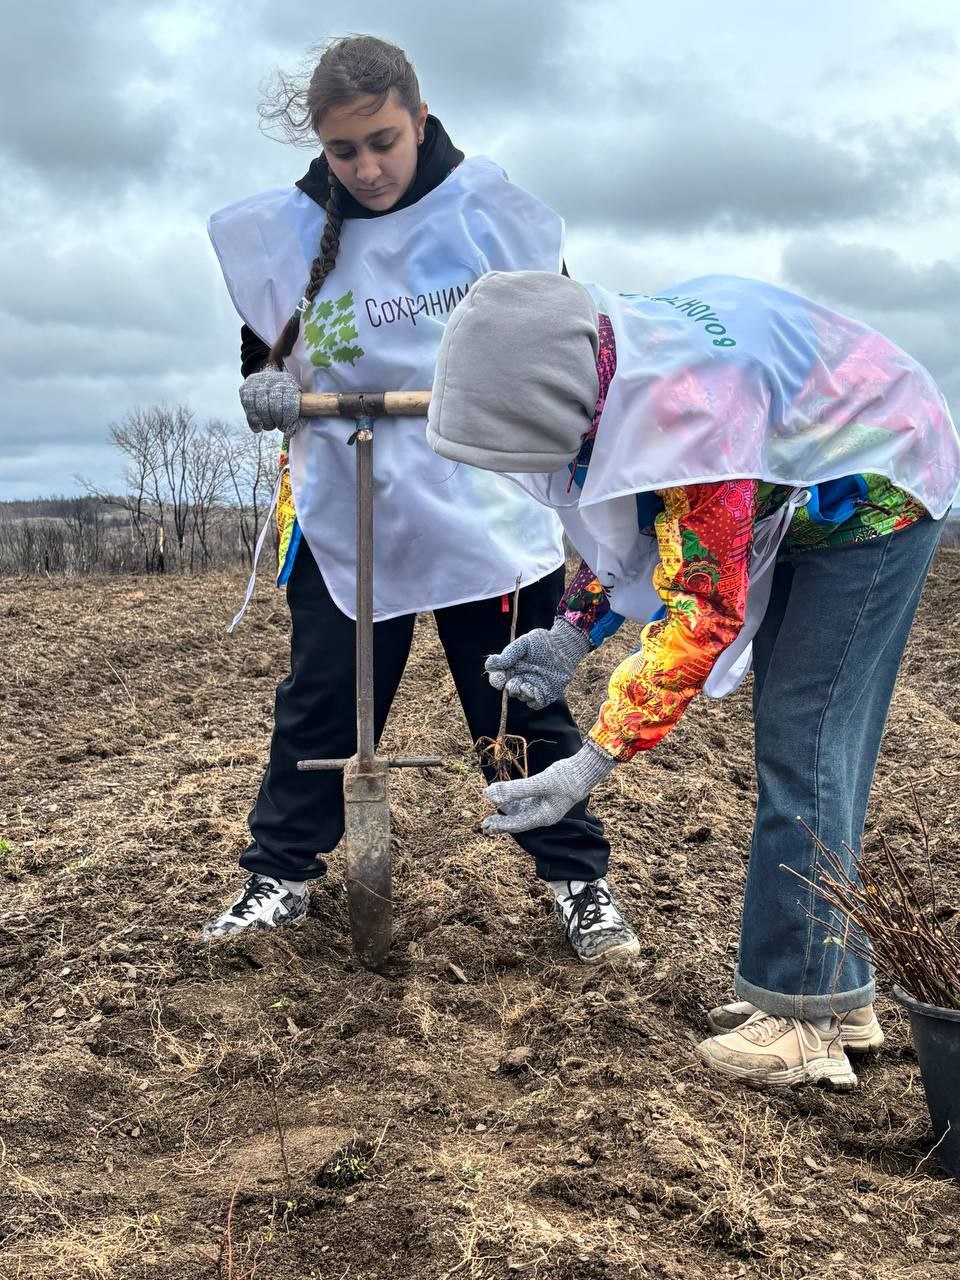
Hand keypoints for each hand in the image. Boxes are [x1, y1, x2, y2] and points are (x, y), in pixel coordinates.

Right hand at [239, 369, 303, 435]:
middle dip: (276, 421)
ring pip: (261, 410)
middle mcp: (272, 381)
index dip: (287, 420)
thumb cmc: (283, 394)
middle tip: (277, 425)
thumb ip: (295, 420)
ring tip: (269, 424)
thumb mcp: (294, 402)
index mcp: (288, 383)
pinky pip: (249, 410)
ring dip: (266, 422)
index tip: (285, 426)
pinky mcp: (245, 389)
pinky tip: (258, 425)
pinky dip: (254, 421)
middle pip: (274, 408)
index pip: (289, 405)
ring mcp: (257, 384)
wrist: (266, 376)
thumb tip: (287, 435)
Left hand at [482, 741, 616, 833]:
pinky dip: (514, 801)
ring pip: (520, 811)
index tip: (487, 824)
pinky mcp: (543, 797)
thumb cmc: (565, 778)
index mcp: (543, 816)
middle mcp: (542, 815)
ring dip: (505, 811)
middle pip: (518, 821)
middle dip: (501, 822)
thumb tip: (490, 794)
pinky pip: (525, 803)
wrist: (583, 770)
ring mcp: (543, 806)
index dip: (501, 825)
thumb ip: (515, 789)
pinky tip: (503, 799)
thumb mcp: (538, 783)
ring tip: (491, 812)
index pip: (518, 824)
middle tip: (484, 825)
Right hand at [485, 618, 591, 709]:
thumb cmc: (543, 642)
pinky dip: (535, 700)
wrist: (564, 646)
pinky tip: (538, 690)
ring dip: (523, 693)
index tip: (499, 679)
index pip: (498, 677)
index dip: (495, 680)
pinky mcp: (545, 694)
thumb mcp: (524, 643)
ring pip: (522, 697)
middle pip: (510, 690)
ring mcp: (533, 687)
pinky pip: (536, 703)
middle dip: (511, 688)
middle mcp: (520, 678)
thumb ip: (509, 654)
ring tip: (529, 685)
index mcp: (512, 667)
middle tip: (516, 683)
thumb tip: (490, 665)